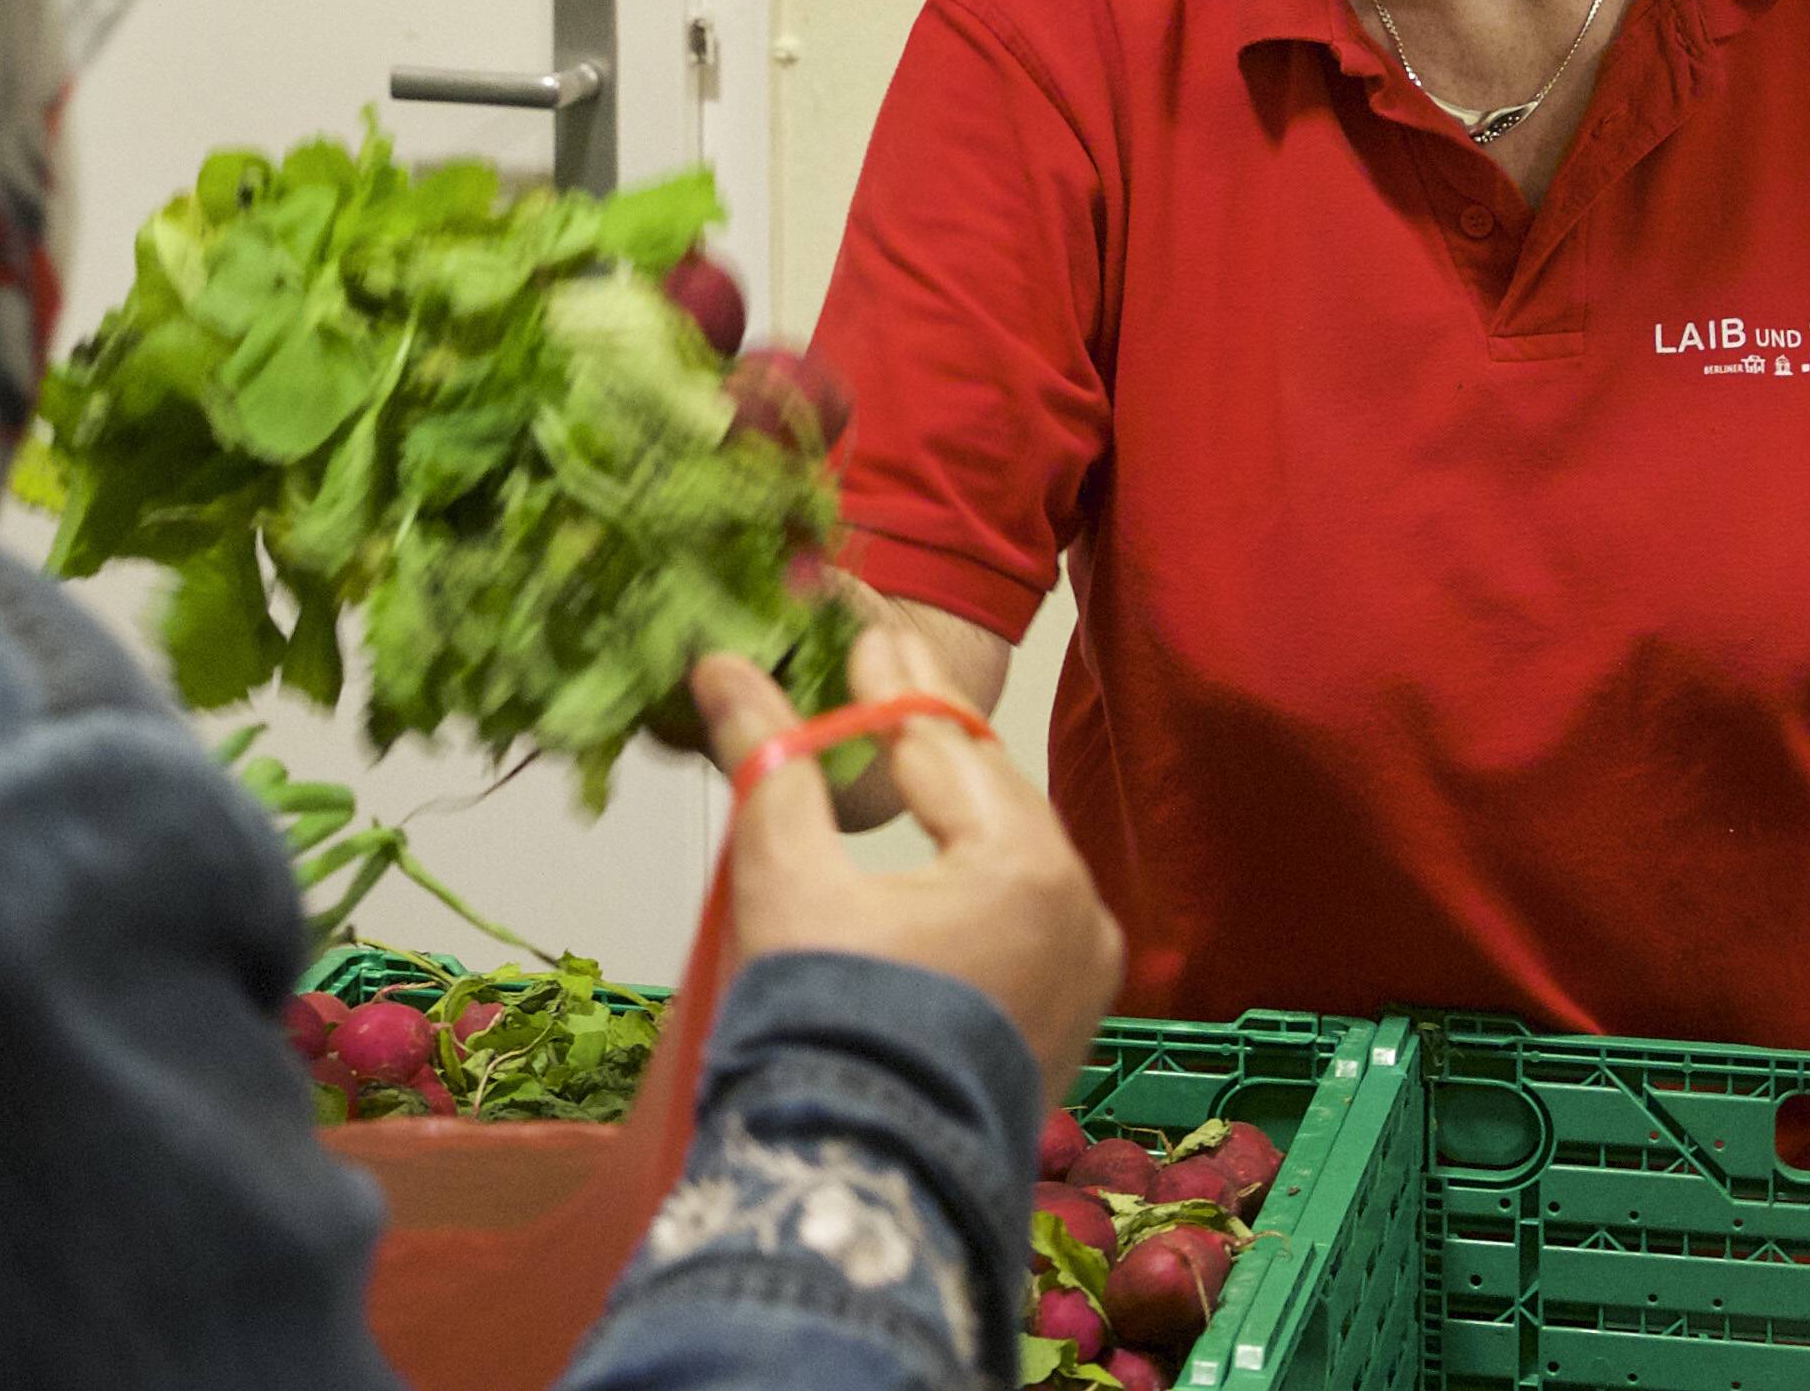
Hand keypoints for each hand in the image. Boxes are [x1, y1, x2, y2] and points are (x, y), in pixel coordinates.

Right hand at [692, 625, 1122, 1094]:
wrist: (860, 1186)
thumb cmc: (825, 1031)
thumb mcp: (788, 882)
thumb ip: (769, 763)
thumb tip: (725, 668)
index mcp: (1025, 866)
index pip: (943, 744)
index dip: (890, 681)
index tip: (861, 624)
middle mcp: (1079, 911)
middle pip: (987, 792)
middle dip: (927, 732)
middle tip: (883, 660)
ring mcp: (1084, 970)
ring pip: (1009, 850)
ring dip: (953, 800)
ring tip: (902, 743)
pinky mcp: (1069, 1015)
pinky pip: (1023, 910)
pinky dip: (976, 869)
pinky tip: (939, 845)